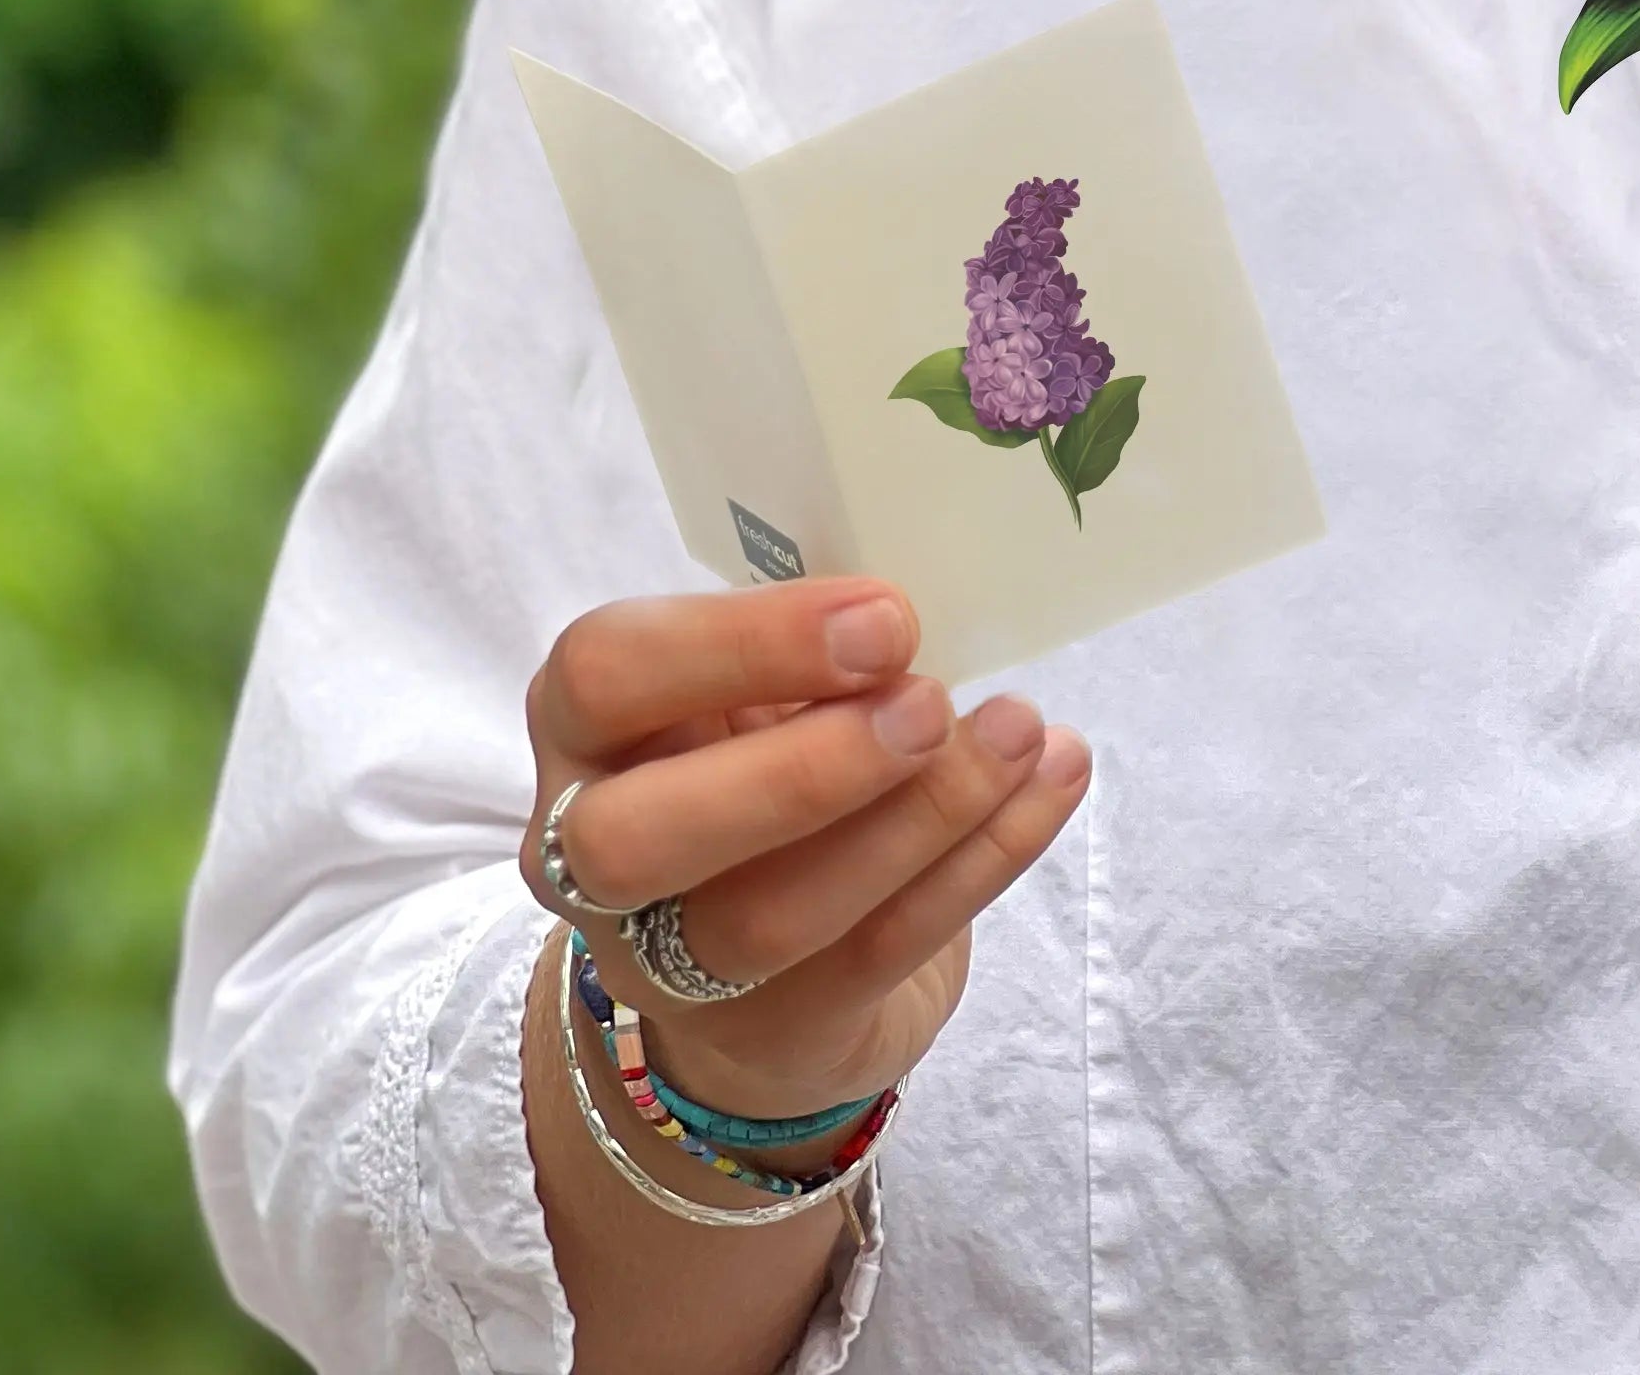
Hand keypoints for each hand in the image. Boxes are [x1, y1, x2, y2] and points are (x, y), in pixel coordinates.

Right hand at [521, 573, 1089, 1123]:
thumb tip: (914, 609)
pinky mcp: (779, 1030)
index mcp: (585, 730)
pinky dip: (982, 861)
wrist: (763, 976)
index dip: (739, 645)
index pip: (605, 675)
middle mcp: (591, 859)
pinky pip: (880, 951)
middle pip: (640, 837)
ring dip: (918, 817)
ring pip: (771, 915)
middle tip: (932, 703)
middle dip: (800, 769)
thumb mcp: (754, 691)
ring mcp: (672, 966)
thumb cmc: (762, 767)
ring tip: (1020, 732)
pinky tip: (1054, 781)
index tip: (884, 617)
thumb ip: (803, 651)